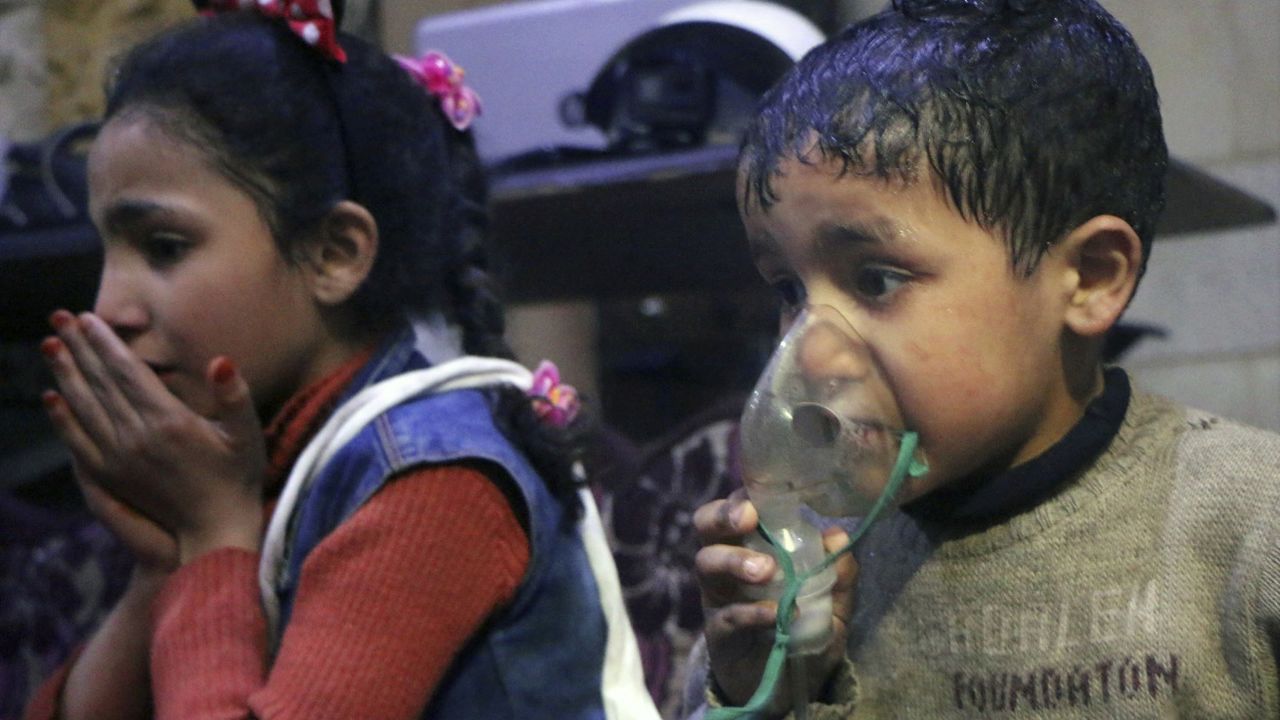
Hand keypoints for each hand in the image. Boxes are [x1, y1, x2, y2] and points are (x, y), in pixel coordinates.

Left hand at [41, 310, 267, 562]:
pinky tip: (52, 398)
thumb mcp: (248, 435)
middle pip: (99, 383)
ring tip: (50, 345)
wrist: (214, 531)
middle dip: (78, 348)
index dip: (105, 343)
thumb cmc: (237, 478)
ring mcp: (118, 459)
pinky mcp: (110, 477)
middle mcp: (136, 437)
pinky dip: (62, 417)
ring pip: (84, 407)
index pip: (127, 372)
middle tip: (59, 317)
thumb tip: (220, 361)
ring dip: (65, 374)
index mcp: (169, 421)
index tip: (87, 318)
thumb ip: (235, 396)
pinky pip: (78, 441)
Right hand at [693, 489, 856, 711]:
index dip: (742, 496)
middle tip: (749, 519)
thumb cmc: (803, 628)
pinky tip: (776, 613)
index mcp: (750, 545)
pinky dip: (752, 611)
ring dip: (735, 560)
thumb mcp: (832, 601)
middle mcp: (726, 563)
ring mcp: (718, 597)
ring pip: (707, 564)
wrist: (787, 686)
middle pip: (705, 525)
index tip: (760, 498)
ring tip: (766, 570)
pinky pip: (726, 615)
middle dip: (723, 515)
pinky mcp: (719, 634)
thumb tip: (839, 536)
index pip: (736, 507)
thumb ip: (838, 572)